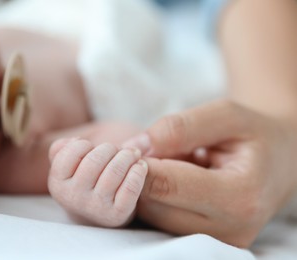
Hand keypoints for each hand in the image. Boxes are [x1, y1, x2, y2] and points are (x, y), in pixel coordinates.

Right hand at [48, 138, 147, 226]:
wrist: (101, 213)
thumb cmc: (87, 179)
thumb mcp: (69, 165)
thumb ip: (62, 149)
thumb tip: (74, 141)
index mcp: (57, 183)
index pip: (70, 151)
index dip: (85, 144)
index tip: (94, 147)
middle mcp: (73, 198)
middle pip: (95, 159)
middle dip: (110, 148)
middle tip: (118, 150)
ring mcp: (95, 208)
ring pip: (115, 171)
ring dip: (127, 156)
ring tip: (132, 154)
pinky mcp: (117, 215)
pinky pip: (130, 187)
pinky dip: (138, 172)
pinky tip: (140, 166)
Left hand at [123, 99, 296, 247]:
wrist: (280, 162)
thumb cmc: (254, 134)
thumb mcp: (226, 115)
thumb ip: (180, 128)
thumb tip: (136, 147)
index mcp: (239, 196)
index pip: (169, 186)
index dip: (140, 165)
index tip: (127, 148)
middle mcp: (228, 229)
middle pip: (155, 206)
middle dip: (142, 176)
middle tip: (150, 150)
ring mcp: (217, 242)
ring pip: (153, 217)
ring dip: (149, 187)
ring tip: (173, 164)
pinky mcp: (206, 242)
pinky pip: (162, 220)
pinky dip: (158, 197)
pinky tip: (174, 180)